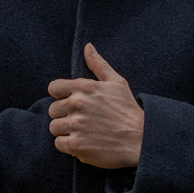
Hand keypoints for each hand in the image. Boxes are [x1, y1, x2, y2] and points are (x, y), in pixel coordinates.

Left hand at [47, 44, 143, 168]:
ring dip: (65, 131)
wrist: (140, 139)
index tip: (72, 103)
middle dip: (64, 115)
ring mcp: (76, 125)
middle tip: (81, 121)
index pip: (53, 88)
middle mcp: (77, 104)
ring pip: (54, 127)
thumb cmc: (128, 110)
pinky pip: (59, 143)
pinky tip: (83, 143)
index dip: (61, 96)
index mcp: (84, 87)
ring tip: (83, 133)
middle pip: (53, 110)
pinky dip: (68, 146)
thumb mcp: (117, 82)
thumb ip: (99, 65)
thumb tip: (87, 47)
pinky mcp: (76, 144)